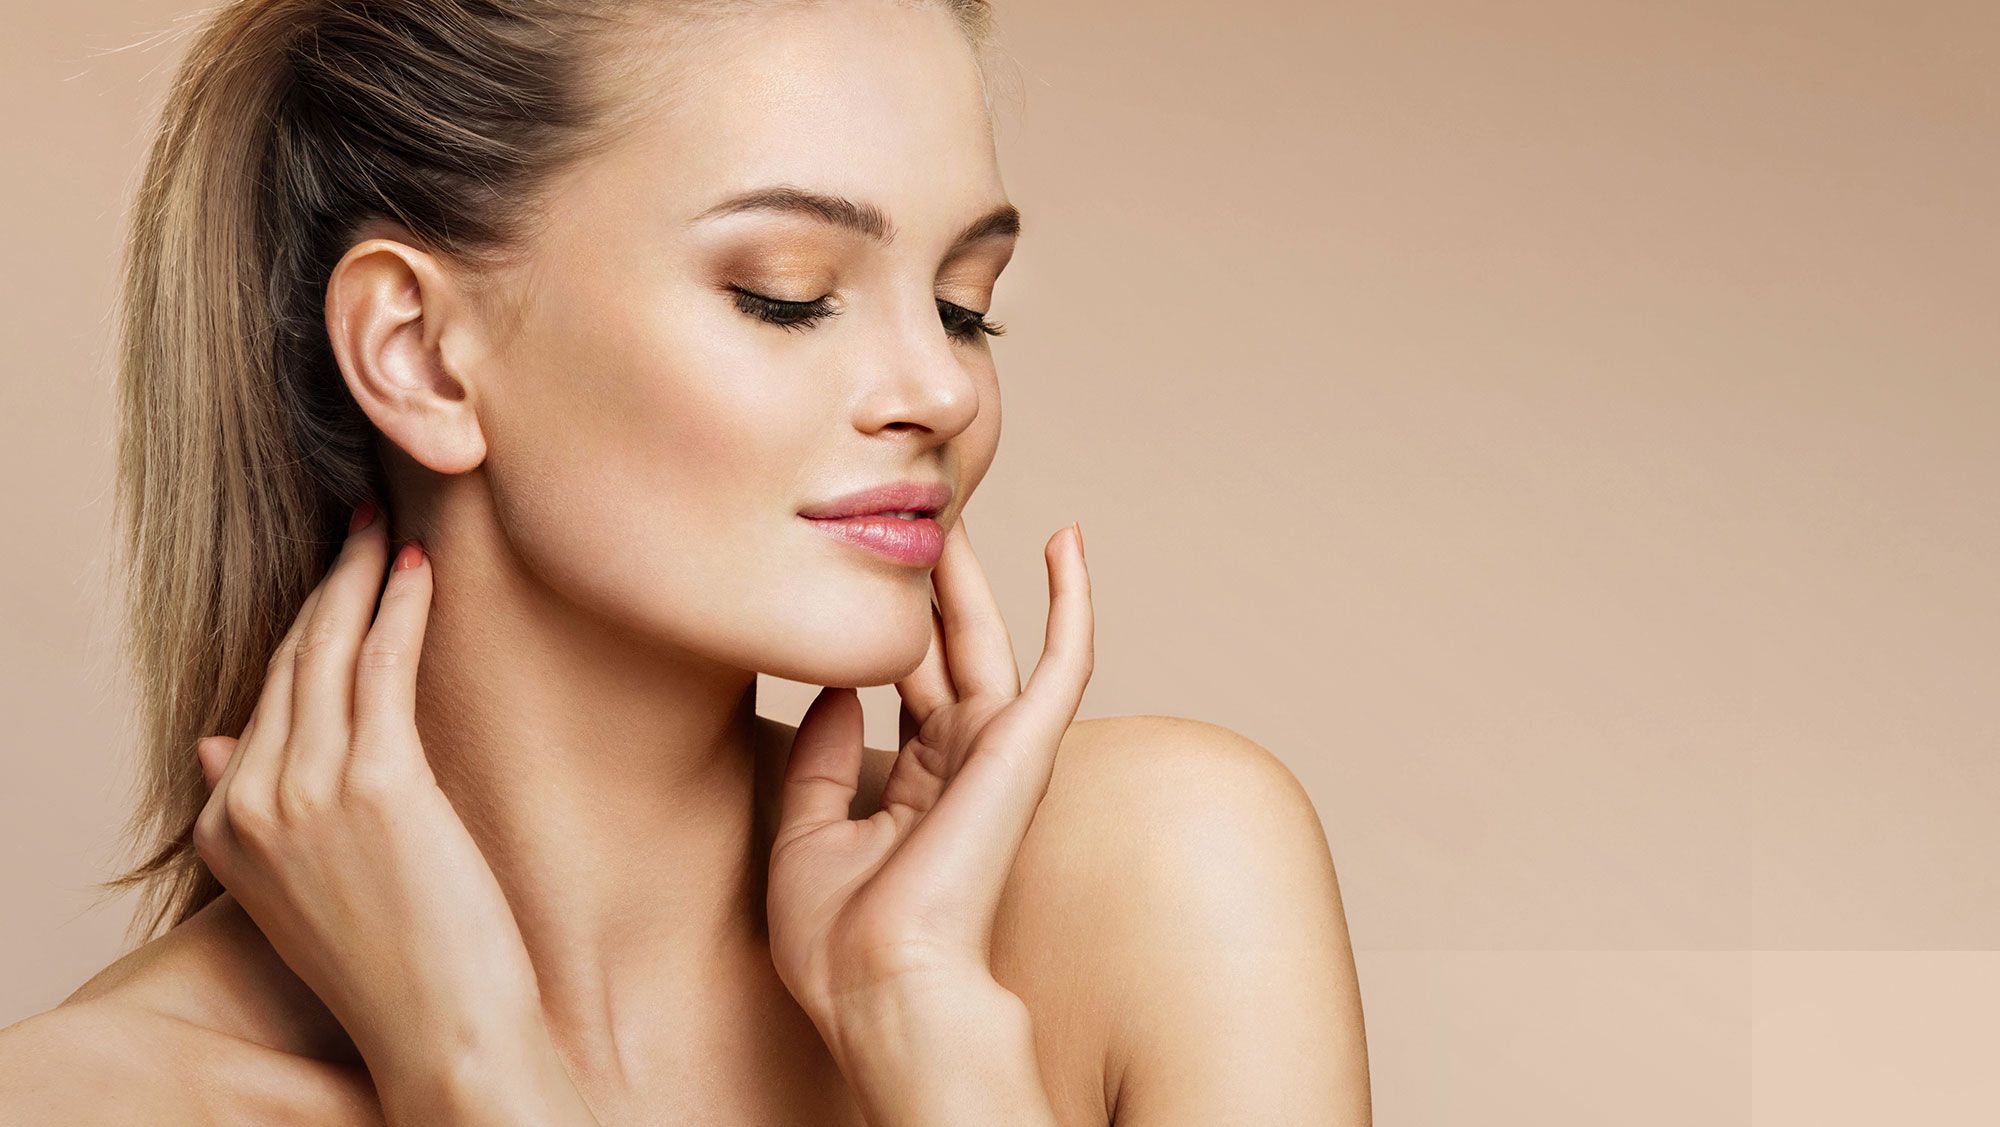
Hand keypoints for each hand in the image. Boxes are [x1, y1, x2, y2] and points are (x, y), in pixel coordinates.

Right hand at [191, 504, 551, 1098]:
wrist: (443, 1031)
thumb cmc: (396, 963)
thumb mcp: (297, 888)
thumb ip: (252, 814)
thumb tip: (215, 744)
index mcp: (226, 830)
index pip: (263, 702)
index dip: (298, 632)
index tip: (331, 580)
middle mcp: (253, 803)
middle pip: (288, 664)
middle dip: (324, 585)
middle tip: (358, 521)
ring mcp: (308, 792)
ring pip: (328, 652)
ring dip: (359, 577)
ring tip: (385, 527)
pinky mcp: (377, 783)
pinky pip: (382, 667)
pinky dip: (398, 609)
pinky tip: (418, 570)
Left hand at [764, 518, 1093, 1036]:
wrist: (878, 984)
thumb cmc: (840, 939)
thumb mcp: (807, 832)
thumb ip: (825, 755)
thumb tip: (835, 686)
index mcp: (919, 786)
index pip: (904, 685)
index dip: (884, 626)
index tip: (856, 571)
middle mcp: (964, 763)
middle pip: (946, 647)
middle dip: (928, 582)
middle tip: (911, 512)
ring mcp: (999, 753)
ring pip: (991, 638)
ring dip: (976, 573)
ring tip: (955, 502)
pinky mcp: (1026, 747)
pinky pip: (1066, 660)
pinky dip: (1072, 599)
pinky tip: (1068, 541)